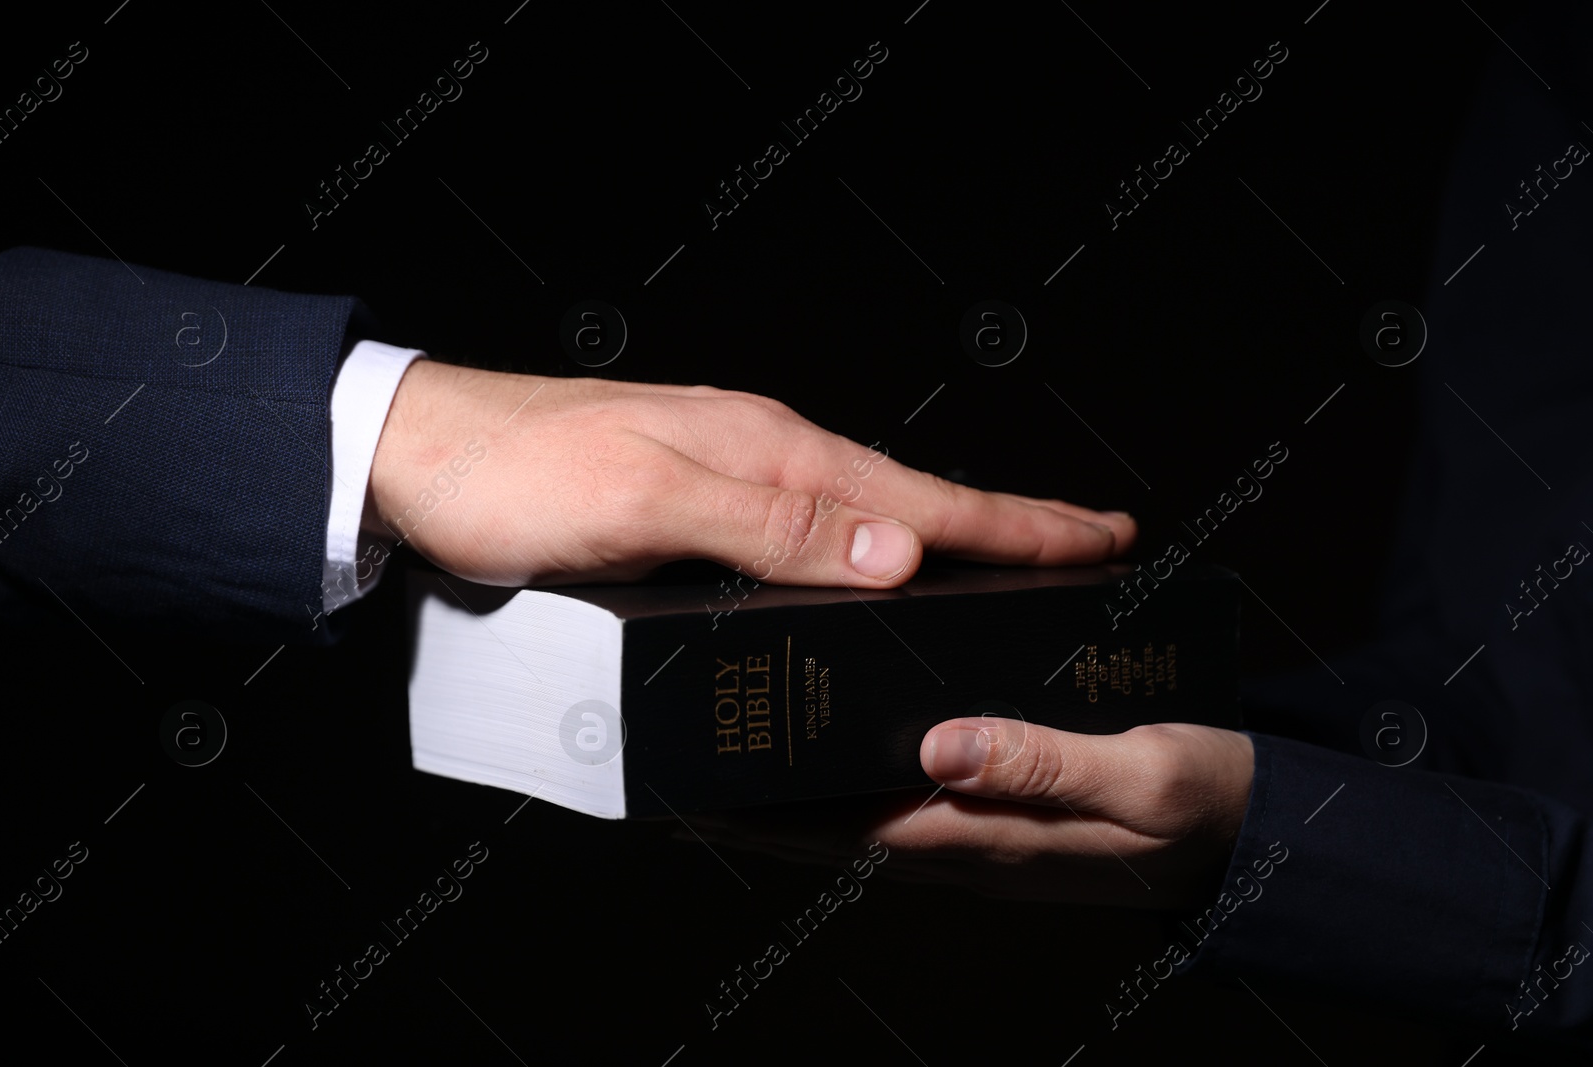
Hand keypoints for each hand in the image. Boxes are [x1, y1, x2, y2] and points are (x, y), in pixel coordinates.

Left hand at [365, 360, 1136, 586]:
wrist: (413, 453)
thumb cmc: (514, 478)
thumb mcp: (642, 504)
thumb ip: (768, 525)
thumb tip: (896, 549)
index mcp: (768, 451)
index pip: (920, 497)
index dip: (1016, 525)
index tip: (1101, 535)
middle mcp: (761, 452)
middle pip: (909, 498)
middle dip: (1005, 526)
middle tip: (1086, 544)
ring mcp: (729, 469)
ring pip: (861, 510)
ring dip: (940, 534)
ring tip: (1002, 558)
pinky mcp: (693, 495)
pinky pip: (807, 524)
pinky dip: (864, 543)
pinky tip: (868, 567)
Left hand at [690, 721, 1253, 909]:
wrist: (1246, 831)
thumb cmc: (1198, 806)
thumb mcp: (1138, 776)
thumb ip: (1043, 763)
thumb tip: (940, 746)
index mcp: (979, 831)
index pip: (838, 826)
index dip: (757, 812)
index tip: (684, 788)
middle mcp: (955, 834)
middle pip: (824, 821)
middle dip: (745, 801)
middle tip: (667, 760)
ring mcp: (967, 821)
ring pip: (850, 804)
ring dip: (784, 786)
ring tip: (719, 744)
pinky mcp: (984, 799)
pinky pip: (890, 786)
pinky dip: (840, 767)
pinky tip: (821, 737)